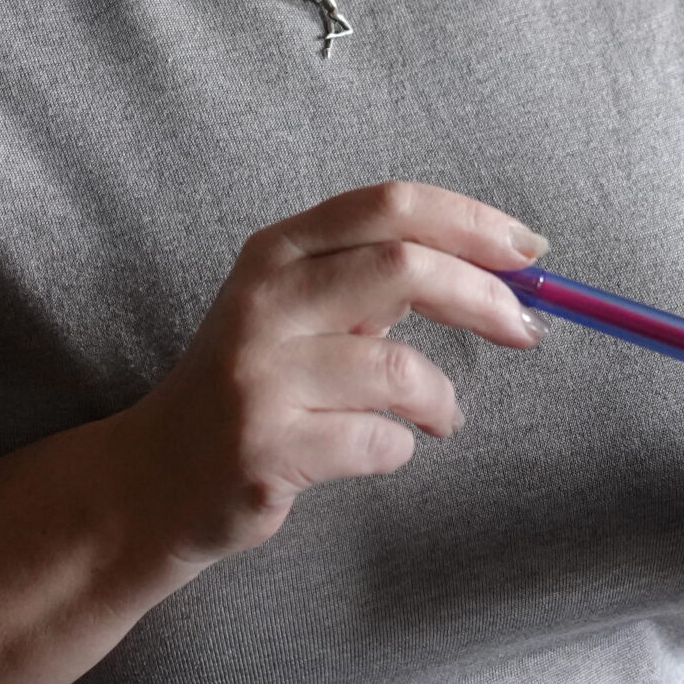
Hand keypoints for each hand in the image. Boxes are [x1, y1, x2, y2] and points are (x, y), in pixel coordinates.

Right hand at [107, 181, 546, 567]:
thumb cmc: (253, 385)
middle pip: (403, 268)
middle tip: (526, 330)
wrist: (154, 478)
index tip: (529, 251)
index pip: (388, 206)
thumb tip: (498, 269)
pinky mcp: (265, 445)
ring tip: (438, 416)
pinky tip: (380, 449)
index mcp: (277, 250)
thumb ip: (372, 280)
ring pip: (399, 369)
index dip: (470, 222)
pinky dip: (399, 449)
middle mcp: (264, 299)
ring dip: (441, 400)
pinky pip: (378, 442)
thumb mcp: (297, 309)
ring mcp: (259, 373)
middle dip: (484, 297)